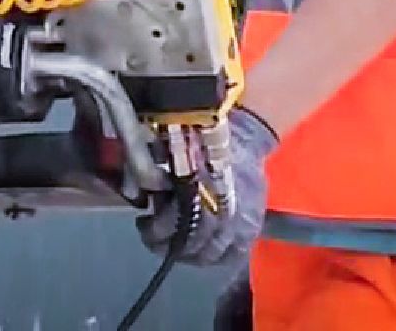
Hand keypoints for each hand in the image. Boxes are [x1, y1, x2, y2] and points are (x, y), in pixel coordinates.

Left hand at [138, 106, 275, 265]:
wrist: (245, 138)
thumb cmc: (205, 143)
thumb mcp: (175, 158)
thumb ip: (160, 184)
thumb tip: (147, 202)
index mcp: (197, 194)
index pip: (170, 227)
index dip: (153, 231)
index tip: (143, 222)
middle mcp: (219, 216)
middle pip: (187, 246)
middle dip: (166, 245)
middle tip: (155, 237)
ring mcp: (239, 226)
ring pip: (208, 256)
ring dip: (188, 255)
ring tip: (178, 244)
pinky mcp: (252, 229)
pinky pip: (233, 257)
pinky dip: (217, 258)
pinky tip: (204, 250)